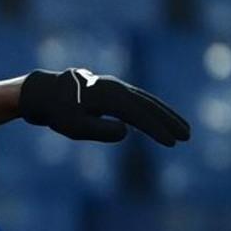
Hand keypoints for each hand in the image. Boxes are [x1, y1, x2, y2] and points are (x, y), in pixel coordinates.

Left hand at [19, 68, 190, 145]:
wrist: (43, 93)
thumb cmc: (57, 112)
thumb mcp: (73, 126)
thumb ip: (99, 130)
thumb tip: (126, 131)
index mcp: (107, 97)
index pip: (139, 115)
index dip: (157, 130)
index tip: (172, 143)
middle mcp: (115, 88)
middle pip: (149, 105)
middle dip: (169, 121)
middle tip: (187, 136)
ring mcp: (115, 87)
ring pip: (146, 101)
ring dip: (165, 115)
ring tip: (181, 129)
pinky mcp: (112, 91)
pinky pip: (138, 101)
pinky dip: (152, 110)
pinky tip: (160, 120)